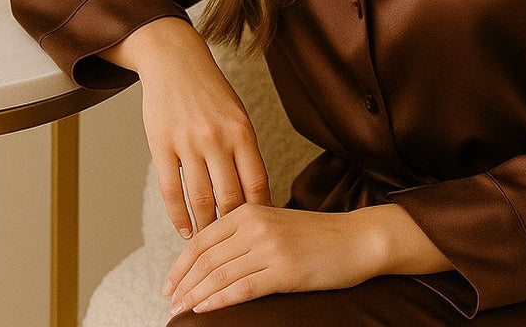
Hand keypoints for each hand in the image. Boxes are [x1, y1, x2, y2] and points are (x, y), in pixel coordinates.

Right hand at [102, 18, 269, 236]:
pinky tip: (185, 231)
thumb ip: (244, 151)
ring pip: (201, 199)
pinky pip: (172, 190)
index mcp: (242, 131)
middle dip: (234, 228)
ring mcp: (188, 142)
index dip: (259, 213)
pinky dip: (179, 216)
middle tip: (235, 249)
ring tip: (209, 243)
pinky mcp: (161, 145)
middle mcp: (217, 138)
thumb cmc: (210, 92)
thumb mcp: (237, 115)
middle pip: (230, 197)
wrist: (175, 61)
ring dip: (206, 227)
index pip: (257, 184)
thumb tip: (254, 195)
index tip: (259, 232)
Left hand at [163, 204, 384, 315]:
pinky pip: (242, 288)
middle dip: (183, 284)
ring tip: (180, 311)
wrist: (356, 239)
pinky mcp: (284, 271)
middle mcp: (255, 226)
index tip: (168, 284)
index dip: (180, 265)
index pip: (201, 240)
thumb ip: (244, 236)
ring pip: (219, 274)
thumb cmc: (316, 237)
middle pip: (205, 258)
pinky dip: (218, 300)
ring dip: (195, 296)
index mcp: (248, 213)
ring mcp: (270, 248)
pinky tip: (204, 310)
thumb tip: (211, 261)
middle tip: (169, 303)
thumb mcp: (274, 225)